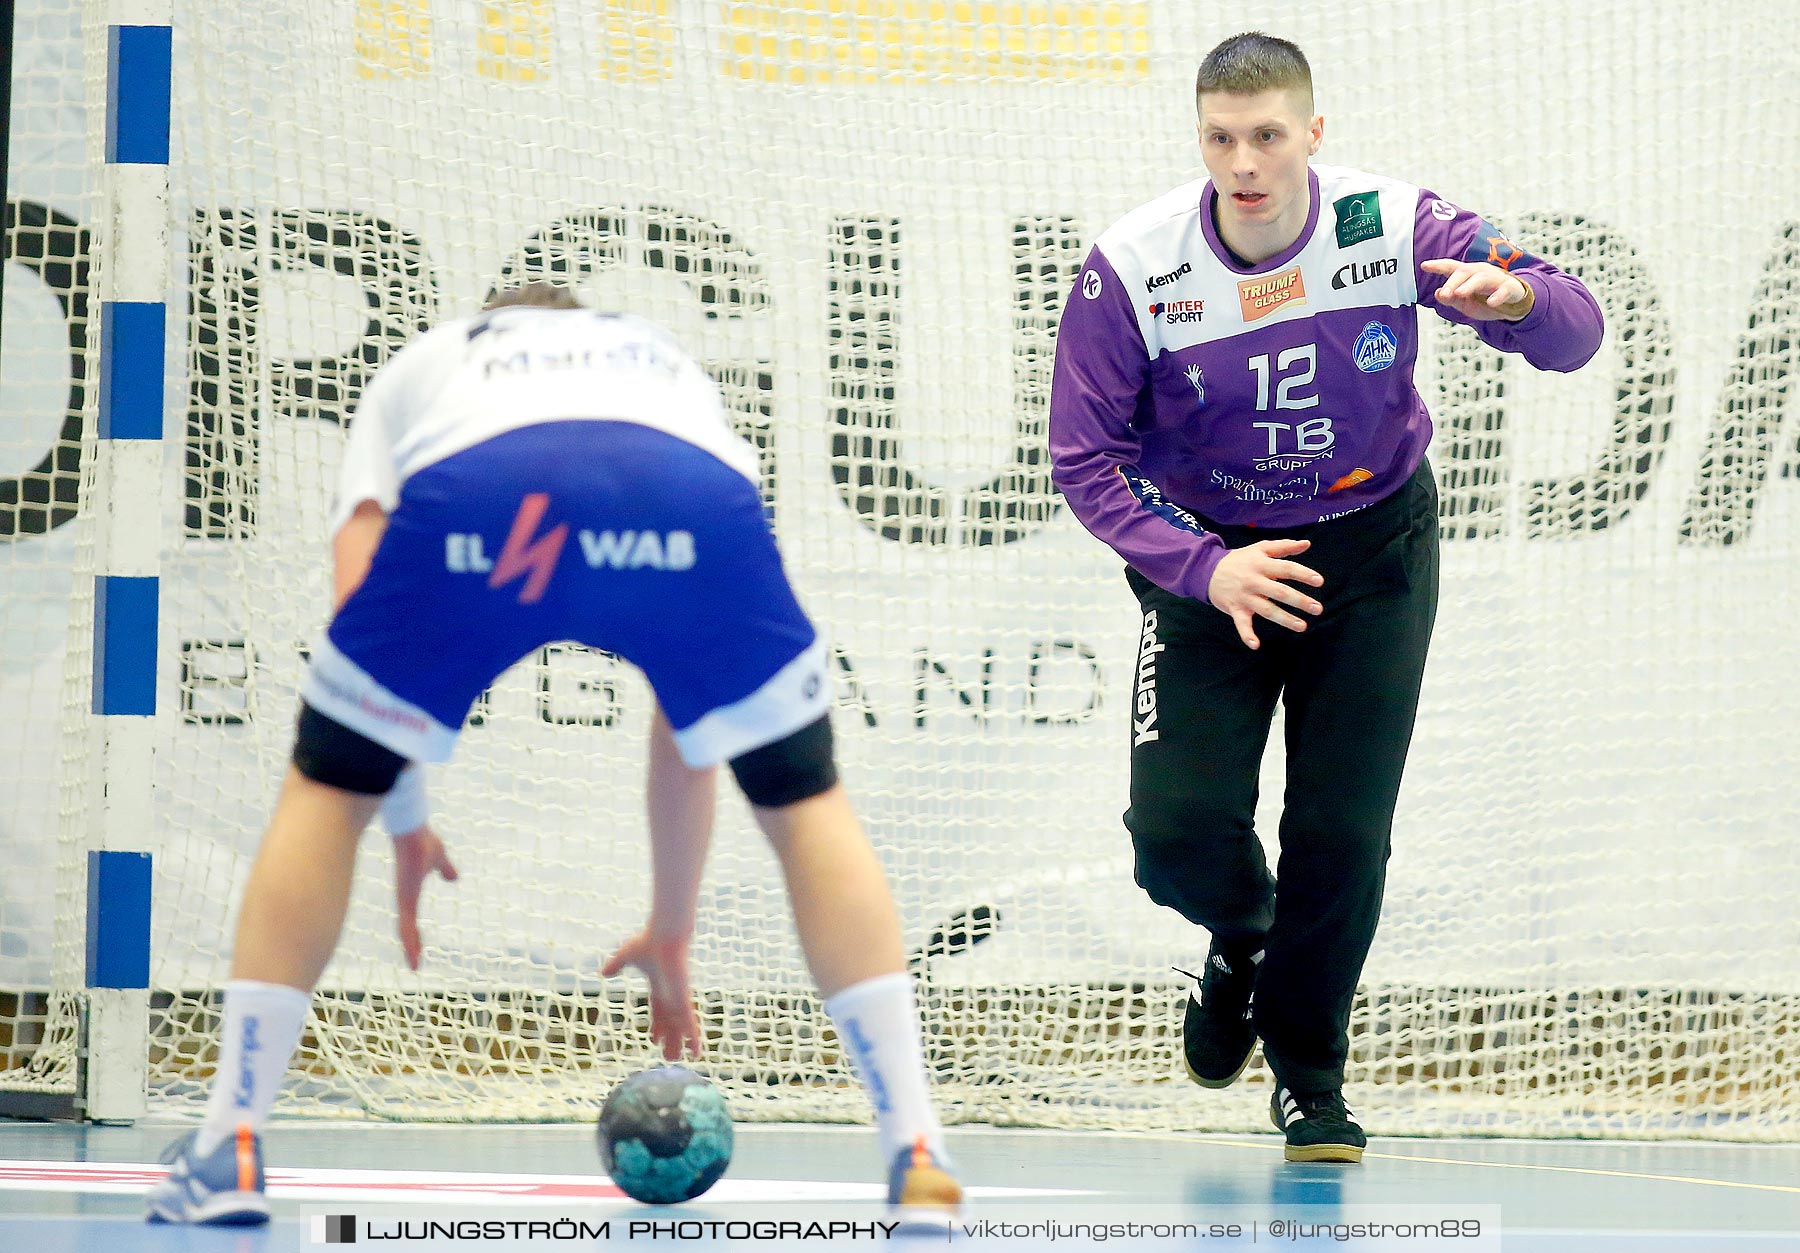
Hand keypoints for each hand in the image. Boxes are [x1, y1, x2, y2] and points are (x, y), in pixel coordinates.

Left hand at [392, 824, 458, 969]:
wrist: (412, 832)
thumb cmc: (422, 840)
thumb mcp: (440, 859)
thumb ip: (445, 869)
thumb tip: (454, 877)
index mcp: (410, 890)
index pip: (410, 915)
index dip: (414, 930)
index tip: (417, 944)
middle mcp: (405, 897)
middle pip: (406, 926)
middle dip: (411, 943)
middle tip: (415, 961)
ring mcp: (404, 899)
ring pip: (405, 930)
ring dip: (411, 948)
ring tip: (415, 965)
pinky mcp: (406, 899)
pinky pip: (407, 926)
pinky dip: (410, 942)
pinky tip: (414, 957)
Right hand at [602, 928, 701, 1060]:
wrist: (666, 935)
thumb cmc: (649, 941)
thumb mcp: (626, 955)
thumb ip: (616, 965)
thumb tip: (603, 973)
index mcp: (659, 985)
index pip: (659, 1010)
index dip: (658, 1025)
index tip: (655, 1039)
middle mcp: (671, 993)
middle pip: (670, 1022)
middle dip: (669, 1038)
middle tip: (669, 1056)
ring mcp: (678, 997)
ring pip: (679, 1026)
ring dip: (680, 1043)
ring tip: (678, 1060)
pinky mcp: (683, 998)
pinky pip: (689, 1022)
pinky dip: (693, 1037)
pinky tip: (697, 1052)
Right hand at [1207, 538, 1324, 649]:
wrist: (1208, 571)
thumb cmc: (1240, 560)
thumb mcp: (1260, 548)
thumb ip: (1284, 546)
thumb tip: (1306, 544)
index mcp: (1261, 564)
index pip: (1286, 568)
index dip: (1303, 574)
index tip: (1319, 581)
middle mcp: (1254, 581)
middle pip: (1279, 591)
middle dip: (1299, 600)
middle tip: (1317, 608)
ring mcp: (1244, 597)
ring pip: (1266, 610)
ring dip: (1284, 619)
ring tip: (1302, 626)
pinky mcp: (1235, 609)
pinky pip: (1241, 624)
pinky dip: (1246, 635)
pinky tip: (1255, 645)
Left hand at [1420, 259, 1533, 321]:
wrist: (1511, 304)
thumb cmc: (1483, 299)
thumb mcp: (1464, 302)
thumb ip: (1451, 299)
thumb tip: (1438, 293)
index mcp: (1467, 274)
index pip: (1450, 267)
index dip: (1437, 266)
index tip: (1424, 265)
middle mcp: (1480, 272)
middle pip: (1464, 272)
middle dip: (1452, 282)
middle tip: (1445, 294)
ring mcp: (1495, 278)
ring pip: (1481, 279)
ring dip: (1469, 286)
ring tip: (1459, 294)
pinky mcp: (1509, 288)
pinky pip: (1504, 290)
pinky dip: (1498, 296)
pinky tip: (1491, 303)